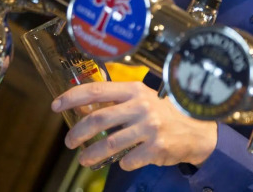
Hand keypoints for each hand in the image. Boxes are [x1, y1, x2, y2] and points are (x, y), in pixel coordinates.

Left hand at [52, 82, 217, 170]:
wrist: (196, 131)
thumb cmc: (162, 113)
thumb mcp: (140, 100)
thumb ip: (114, 101)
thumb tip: (81, 104)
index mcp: (134, 90)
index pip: (96, 90)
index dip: (72, 97)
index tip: (56, 105)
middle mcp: (141, 106)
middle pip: (98, 118)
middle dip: (78, 133)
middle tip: (69, 143)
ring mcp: (149, 127)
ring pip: (109, 144)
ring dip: (91, 154)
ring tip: (84, 159)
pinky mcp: (156, 147)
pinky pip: (129, 160)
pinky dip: (122, 163)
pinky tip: (122, 162)